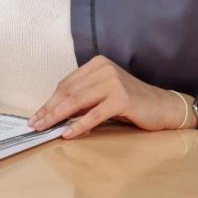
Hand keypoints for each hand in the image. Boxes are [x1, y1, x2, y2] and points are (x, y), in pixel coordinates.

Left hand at [27, 55, 190, 138]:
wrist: (163, 106)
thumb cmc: (131, 102)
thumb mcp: (103, 93)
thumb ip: (83, 97)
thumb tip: (54, 112)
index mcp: (97, 63)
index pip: (66, 83)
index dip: (49, 101)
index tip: (36, 115)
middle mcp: (104, 69)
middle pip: (68, 92)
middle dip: (49, 110)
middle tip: (35, 124)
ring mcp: (114, 82)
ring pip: (77, 101)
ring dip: (58, 117)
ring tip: (45, 129)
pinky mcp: (122, 99)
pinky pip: (94, 115)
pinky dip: (79, 125)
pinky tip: (67, 133)